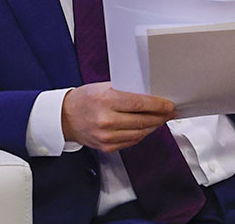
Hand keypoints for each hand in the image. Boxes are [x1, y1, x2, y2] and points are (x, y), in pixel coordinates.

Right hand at [61, 82, 176, 151]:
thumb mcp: (103, 87)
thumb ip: (125, 91)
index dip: (158, 105)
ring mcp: (106, 136)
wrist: (65, 117)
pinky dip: (142, 134)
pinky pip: (132, 141)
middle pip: (143, 120)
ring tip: (161, 119)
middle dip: (160, 116)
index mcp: (106, 101)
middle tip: (170, 112)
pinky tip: (147, 128)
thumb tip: (150, 95)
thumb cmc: (85, 99)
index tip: (169, 105)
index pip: (139, 104)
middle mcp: (106, 120)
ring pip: (140, 133)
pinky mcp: (107, 147)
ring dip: (154, 126)